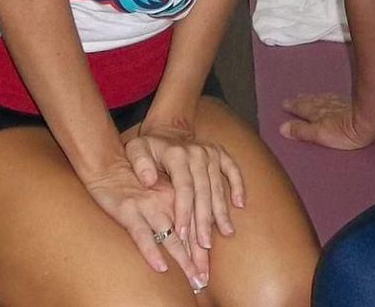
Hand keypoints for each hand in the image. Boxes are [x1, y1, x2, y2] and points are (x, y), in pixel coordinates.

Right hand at [77, 158, 202, 289]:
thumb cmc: (134, 178)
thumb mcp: (159, 189)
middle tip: (203, 281)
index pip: (195, 226)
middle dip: (197, 260)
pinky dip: (151, 251)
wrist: (108, 163)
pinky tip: (161, 266)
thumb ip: (174, 206)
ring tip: (193, 279)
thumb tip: (189, 232)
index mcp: (177, 196)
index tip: (207, 272)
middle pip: (188, 236)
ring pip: (170, 238)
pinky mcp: (129, 211)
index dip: (202, 251)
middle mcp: (167, 202)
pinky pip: (142, 235)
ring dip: (183, 261)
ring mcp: (148, 207)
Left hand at [126, 124, 244, 286]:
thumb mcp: (135, 149)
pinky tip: (239, 205)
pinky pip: (233, 170)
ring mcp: (211, 153)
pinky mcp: (220, 154)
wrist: (167, 130)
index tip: (182, 234)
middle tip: (205, 244)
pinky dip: (237, 186)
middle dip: (204, 220)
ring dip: (222, 211)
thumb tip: (149, 181)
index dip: (184, 211)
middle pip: (203, 191)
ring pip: (218, 186)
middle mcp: (197, 153)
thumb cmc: (149, 147)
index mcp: (177, 154)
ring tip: (226, 232)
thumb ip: (139, 163)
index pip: (183, 187)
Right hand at [279, 92, 374, 149]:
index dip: (293, 107)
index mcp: (316, 115)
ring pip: (321, 99)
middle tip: (292, 98)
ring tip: (305, 96)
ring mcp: (337, 104)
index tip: (284, 104)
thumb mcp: (319, 135)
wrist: (368, 121)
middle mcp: (325, 107)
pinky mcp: (349, 103)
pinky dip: (327, 96)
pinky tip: (328, 96)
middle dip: (300, 101)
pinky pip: (333, 97)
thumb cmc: (345, 131)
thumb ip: (301, 131)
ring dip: (312, 98)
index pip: (301, 110)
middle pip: (309, 102)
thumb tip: (283, 128)